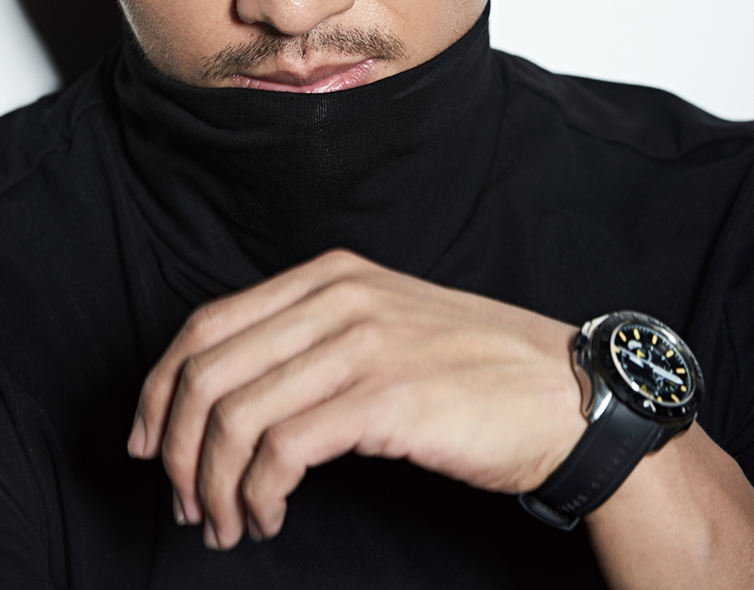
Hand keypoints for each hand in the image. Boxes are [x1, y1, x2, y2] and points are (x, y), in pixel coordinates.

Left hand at [127, 249, 583, 549]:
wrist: (561, 391)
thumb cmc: (472, 368)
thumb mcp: (383, 325)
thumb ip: (312, 339)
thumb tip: (232, 397)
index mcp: (328, 275)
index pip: (206, 324)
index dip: (159, 390)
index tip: (147, 443)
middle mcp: (337, 297)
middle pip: (206, 371)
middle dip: (175, 449)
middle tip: (186, 503)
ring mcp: (361, 343)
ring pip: (234, 417)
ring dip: (213, 485)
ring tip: (229, 523)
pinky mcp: (385, 398)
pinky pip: (281, 452)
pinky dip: (258, 496)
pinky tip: (271, 517)